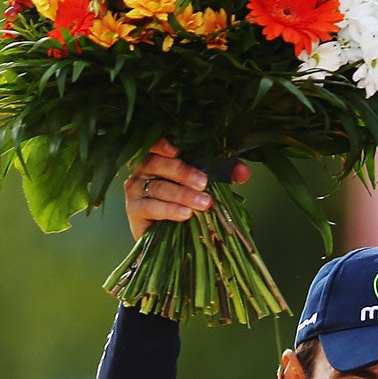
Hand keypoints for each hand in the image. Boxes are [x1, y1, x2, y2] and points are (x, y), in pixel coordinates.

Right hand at [122, 140, 251, 241]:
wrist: (165, 235)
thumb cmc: (182, 201)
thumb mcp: (202, 184)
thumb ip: (221, 174)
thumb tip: (244, 172)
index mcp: (157, 156)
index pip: (154, 143)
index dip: (162, 143)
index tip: (177, 149)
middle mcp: (141, 170)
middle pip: (157, 164)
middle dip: (183, 172)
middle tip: (204, 183)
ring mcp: (134, 189)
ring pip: (158, 187)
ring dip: (183, 194)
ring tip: (204, 203)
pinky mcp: (133, 210)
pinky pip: (151, 207)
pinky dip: (170, 210)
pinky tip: (185, 213)